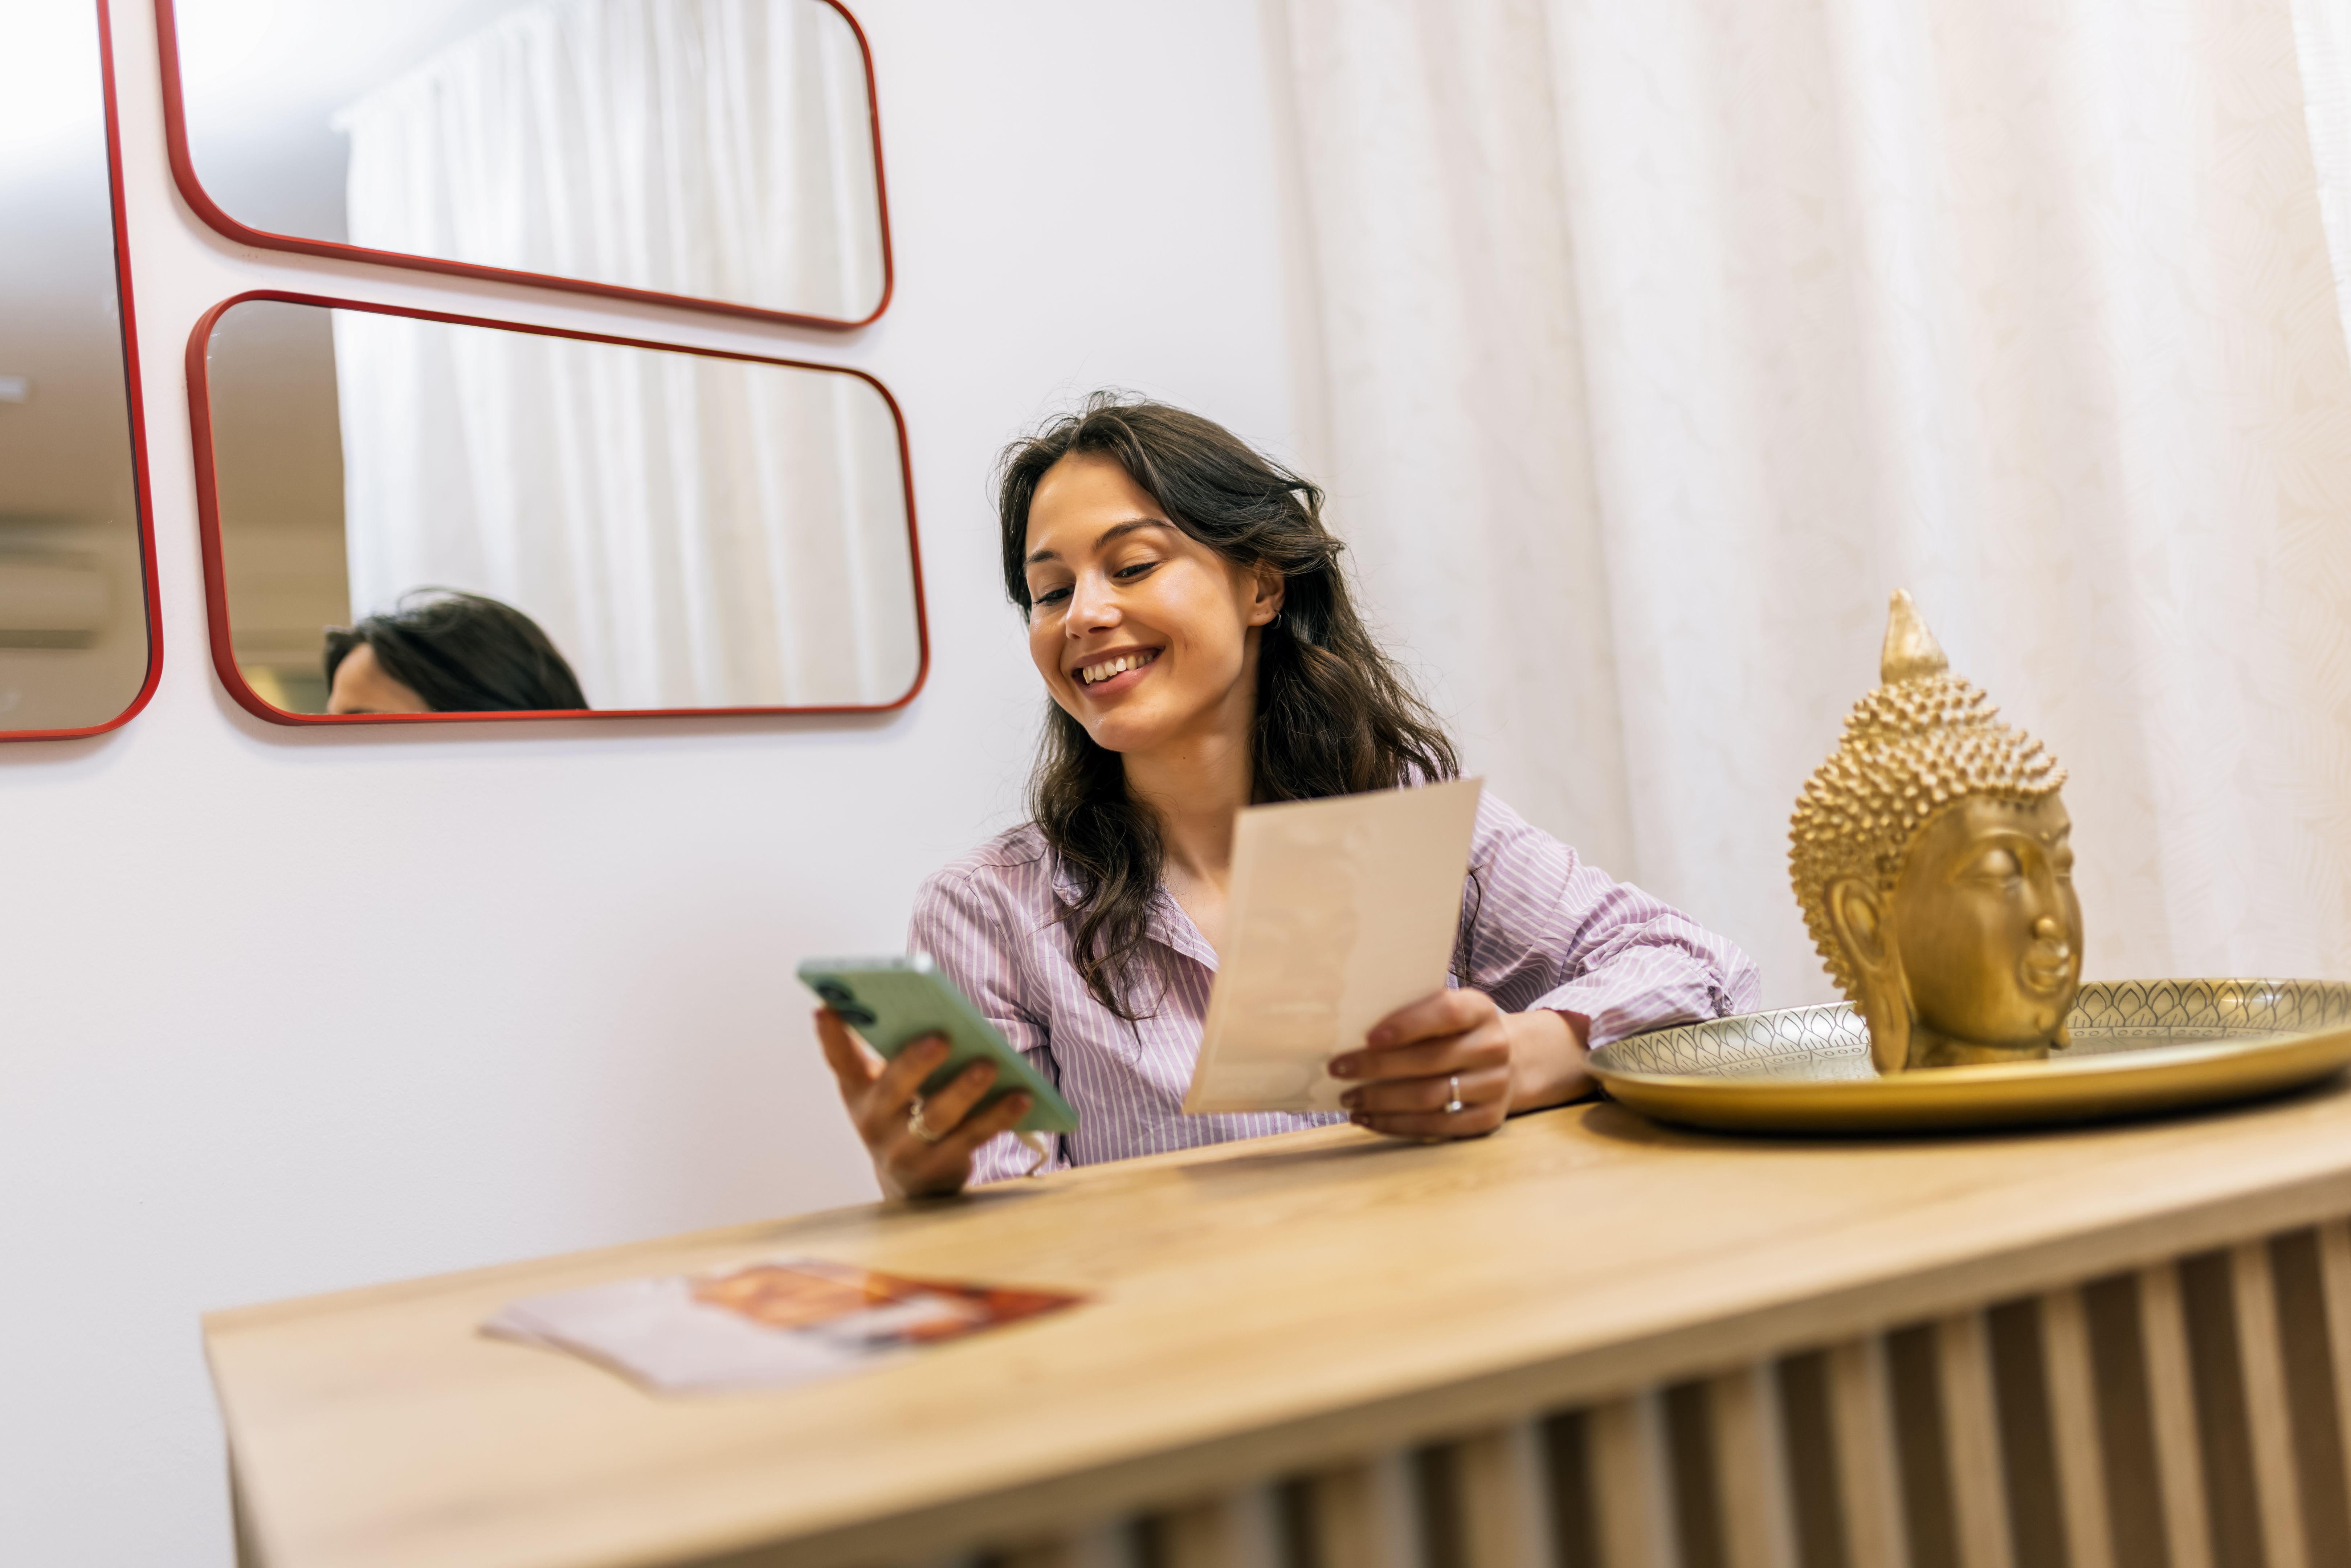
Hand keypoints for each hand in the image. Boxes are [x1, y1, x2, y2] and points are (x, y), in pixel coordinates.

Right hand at [814, 1009, 1032, 1198]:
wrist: (913, 1184)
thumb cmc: (903, 1115)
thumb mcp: (886, 1088)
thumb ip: (896, 1053)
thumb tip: (926, 1009)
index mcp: (859, 1093)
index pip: (840, 1061)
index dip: (831, 1036)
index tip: (826, 1007)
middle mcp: (875, 1122)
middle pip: (894, 1088)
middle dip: (916, 1062)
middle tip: (941, 1037)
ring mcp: (905, 1150)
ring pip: (936, 1116)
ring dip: (964, 1089)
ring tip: (989, 1064)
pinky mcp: (939, 1168)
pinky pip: (972, 1137)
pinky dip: (998, 1116)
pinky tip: (1021, 1096)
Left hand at [1327, 990, 1590, 1139]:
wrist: (1506, 1062)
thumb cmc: (1454, 1032)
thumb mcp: (1443, 1010)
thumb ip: (1411, 1012)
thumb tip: (1350, 1026)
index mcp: (1480, 1010)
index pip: (1446, 1013)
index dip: (1407, 1025)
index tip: (1368, 1037)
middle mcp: (1493, 1047)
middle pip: (1430, 1060)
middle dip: (1377, 1066)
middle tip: (1338, 1069)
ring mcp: (1494, 1086)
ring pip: (1430, 1097)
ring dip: (1381, 1100)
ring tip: (1348, 1099)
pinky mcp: (1486, 1119)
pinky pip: (1435, 1125)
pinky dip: (1396, 1124)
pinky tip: (1368, 1119)